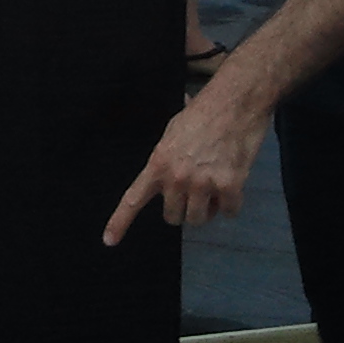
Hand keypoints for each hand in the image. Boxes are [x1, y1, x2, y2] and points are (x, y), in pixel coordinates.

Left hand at [102, 79, 270, 245]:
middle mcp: (176, 178)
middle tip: (196, 187)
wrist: (235, 101)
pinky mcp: (229, 187)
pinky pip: (229, 212)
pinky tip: (233, 182)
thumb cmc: (202, 112)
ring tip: (215, 184)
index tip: (109, 241)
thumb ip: (166, 158)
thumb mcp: (173, 132)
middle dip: (184, 207)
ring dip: (208, 208)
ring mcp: (202, 184)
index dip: (120, 222)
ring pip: (199, 219)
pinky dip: (232, 203)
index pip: (134, 198)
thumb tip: (164, 169)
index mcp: (158, 163)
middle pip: (173, 217)